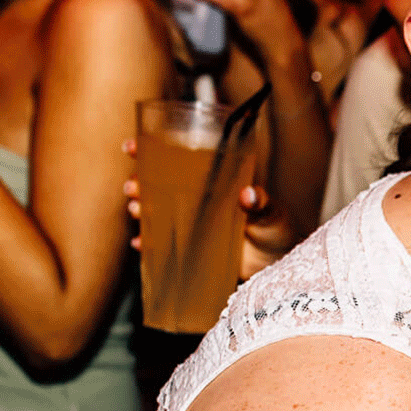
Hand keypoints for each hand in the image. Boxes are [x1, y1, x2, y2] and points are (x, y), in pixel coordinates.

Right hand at [123, 139, 297, 280]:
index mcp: (214, 181)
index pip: (179, 160)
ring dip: (140, 208)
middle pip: (158, 184)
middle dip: (138, 182)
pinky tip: (142, 243)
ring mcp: (193, 223)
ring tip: (136, 210)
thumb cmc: (277, 230)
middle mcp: (199, 199)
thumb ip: (261, 203)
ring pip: (156, 210)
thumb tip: (249, 194)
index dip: (152, 150)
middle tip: (133, 187)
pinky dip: (149, 242)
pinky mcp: (192, 247)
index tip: (132, 146)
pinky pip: (162, 243)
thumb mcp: (271, 212)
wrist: (279, 264)